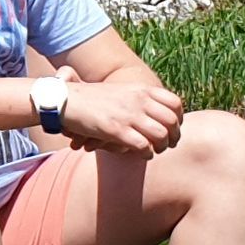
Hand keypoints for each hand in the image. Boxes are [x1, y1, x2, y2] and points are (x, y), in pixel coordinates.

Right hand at [59, 74, 185, 157]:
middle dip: (174, 137)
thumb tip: (157, 112)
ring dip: (161, 147)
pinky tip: (142, 154)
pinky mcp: (116, 129)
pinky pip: (143, 146)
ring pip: (161, 135)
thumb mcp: (120, 91)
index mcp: (140, 89)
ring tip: (154, 151)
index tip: (173, 129)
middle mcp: (138, 100)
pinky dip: (147, 154)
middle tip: (168, 145)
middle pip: (172, 121)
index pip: (175, 103)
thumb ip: (139, 98)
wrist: (65, 100)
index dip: (178, 119)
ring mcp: (128, 115)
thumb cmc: (92, 98)